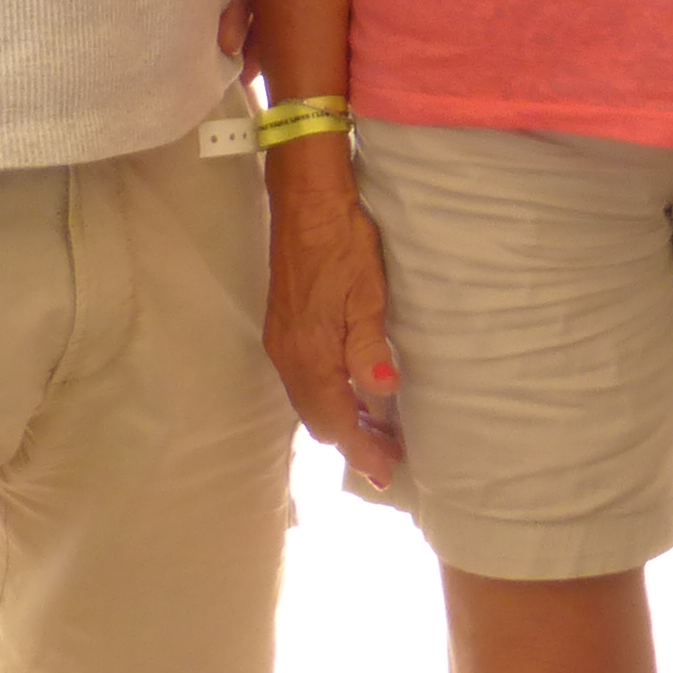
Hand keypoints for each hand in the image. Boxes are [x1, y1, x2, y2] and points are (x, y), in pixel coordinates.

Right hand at [261, 157, 402, 494]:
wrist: (307, 201)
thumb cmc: (343, 242)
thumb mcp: (367, 293)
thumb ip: (370, 347)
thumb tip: (383, 392)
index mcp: (310, 354)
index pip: (336, 420)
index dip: (361, 449)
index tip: (385, 471)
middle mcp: (289, 357)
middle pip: (319, 419)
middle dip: (352, 442)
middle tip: (389, 456)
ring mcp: (283, 343)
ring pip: (310, 402)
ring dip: (341, 421)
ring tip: (376, 431)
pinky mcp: (285, 328)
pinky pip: (305, 382)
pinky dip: (329, 398)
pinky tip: (352, 393)